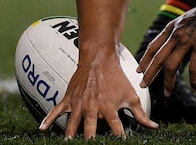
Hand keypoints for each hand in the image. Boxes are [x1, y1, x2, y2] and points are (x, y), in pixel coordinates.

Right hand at [39, 43, 157, 138]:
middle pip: (91, 129)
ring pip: (72, 124)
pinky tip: (41, 130)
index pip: (116, 129)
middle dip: (90, 140)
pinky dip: (48, 119)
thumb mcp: (131, 96)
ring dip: (70, 135)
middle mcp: (93, 107)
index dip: (118, 139)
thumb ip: (141, 115)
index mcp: (110, 108)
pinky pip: (56, 110)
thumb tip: (154, 128)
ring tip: (68, 144)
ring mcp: (79, 103)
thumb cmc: (117, 78)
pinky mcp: (69, 99)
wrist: (100, 58)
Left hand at [138, 0, 195, 94]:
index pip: (153, 46)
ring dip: (168, 82)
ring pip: (171, 66)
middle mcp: (177, 34)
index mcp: (172, 27)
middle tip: (143, 85)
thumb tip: (178, 46)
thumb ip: (181, 31)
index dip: (145, 59)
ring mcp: (188, 40)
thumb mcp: (188, 19)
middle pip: (158, 58)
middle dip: (149, 73)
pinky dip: (194, 80)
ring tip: (167, 93)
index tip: (139, 70)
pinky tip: (195, 87)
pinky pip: (194, 68)